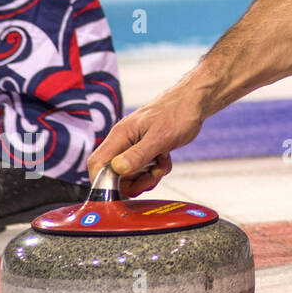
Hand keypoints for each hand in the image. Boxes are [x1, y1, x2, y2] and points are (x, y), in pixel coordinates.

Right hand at [86, 93, 205, 197]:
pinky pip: (144, 170)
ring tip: (162, 164)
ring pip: (130, 175)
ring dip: (148, 177)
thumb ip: (138, 154)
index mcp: (120, 136)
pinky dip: (155, 171)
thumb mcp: (160, 137)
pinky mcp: (145, 151)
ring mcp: (133, 147)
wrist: (194, 102)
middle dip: (134, 182)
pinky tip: (165, 159)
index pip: (97, 164)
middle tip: (153, 175)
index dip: (103, 182)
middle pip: (114, 175)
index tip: (122, 190)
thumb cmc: (178, 113)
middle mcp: (123, 142)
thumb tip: (117, 169)